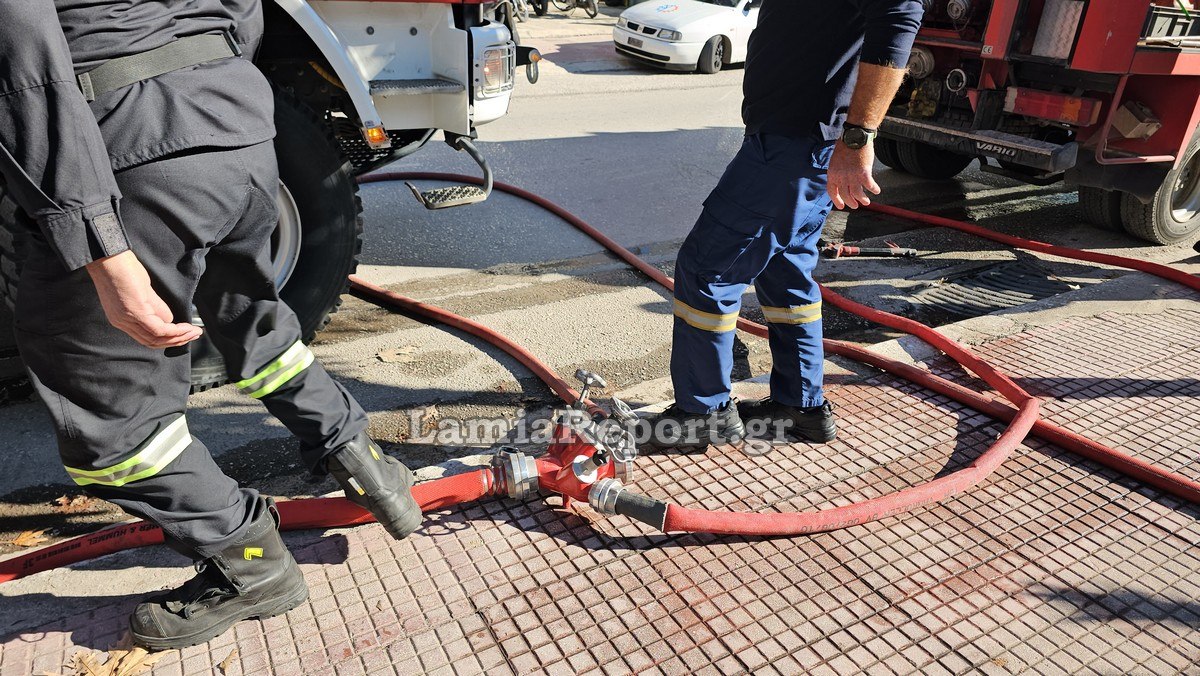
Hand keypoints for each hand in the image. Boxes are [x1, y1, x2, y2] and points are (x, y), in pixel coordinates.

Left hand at [85, 251, 202, 348]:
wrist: (107, 257)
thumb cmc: (121, 268)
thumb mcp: (141, 291)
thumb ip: (155, 306)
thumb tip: (170, 319)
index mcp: (121, 319)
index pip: (146, 338)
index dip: (168, 339)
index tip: (185, 334)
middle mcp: (122, 323)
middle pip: (152, 342)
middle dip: (177, 341)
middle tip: (194, 335)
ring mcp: (128, 319)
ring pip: (157, 338)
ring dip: (179, 337)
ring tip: (194, 332)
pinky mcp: (136, 311)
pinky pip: (159, 329)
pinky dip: (175, 331)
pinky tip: (186, 327)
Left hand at [826, 140, 881, 209]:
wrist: (855, 136)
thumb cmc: (846, 145)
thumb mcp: (835, 160)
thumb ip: (838, 171)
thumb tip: (841, 179)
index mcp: (832, 173)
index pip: (832, 191)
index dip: (837, 200)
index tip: (841, 206)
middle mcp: (841, 177)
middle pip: (845, 195)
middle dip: (851, 202)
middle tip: (856, 205)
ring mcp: (852, 176)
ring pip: (858, 194)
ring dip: (863, 199)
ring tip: (866, 202)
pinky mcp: (864, 173)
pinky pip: (870, 186)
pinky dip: (874, 189)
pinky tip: (877, 191)